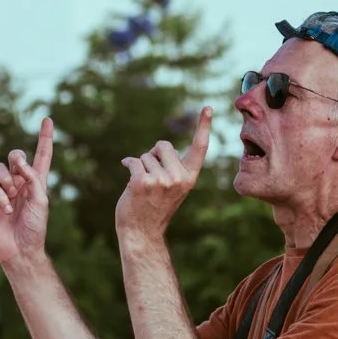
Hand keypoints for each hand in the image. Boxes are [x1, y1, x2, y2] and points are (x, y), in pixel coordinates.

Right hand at [0, 117, 54, 270]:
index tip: (47, 119)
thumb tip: (20, 163)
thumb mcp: (40, 201)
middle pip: (15, 158)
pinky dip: (0, 197)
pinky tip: (6, 209)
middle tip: (18, 164)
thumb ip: (33, 180)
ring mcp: (3, 191)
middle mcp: (19, 183)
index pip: (41, 156)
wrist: (20, 249)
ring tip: (12, 194)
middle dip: (16, 157)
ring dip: (6, 179)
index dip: (44, 138)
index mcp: (36, 182)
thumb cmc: (35, 227)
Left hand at [116, 107, 212, 242]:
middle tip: (153, 177)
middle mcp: (179, 178)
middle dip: (154, 154)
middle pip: (163, 145)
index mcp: (190, 177)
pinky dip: (129, 166)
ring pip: (146, 155)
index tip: (208, 107)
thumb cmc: (155, 206)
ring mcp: (161, 180)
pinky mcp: (143, 181)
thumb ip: (174, 167)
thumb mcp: (173, 187)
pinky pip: (134, 161)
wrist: (142, 231)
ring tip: (143, 186)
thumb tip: (165, 148)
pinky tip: (131, 181)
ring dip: (141, 166)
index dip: (203, 126)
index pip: (199, 147)